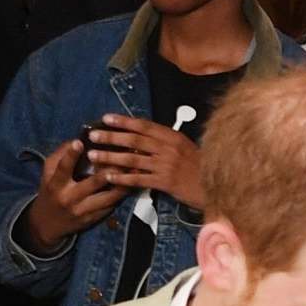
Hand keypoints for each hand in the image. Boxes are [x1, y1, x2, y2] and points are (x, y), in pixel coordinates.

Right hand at [22, 140, 126, 253]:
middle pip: (93, 182)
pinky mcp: (94, 218)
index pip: (63, 168)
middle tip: (122, 156)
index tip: (79, 142)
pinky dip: (122, 194)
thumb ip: (60, 156)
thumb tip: (77, 139)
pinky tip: (132, 184)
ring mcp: (84, 210)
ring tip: (135, 170)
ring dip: (123, 183)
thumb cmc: (51, 191)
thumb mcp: (49, 174)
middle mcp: (70, 198)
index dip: (71, 155)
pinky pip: (111, 205)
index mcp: (56, 184)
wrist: (49, 224)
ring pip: (108, 196)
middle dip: (109, 169)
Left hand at [86, 114, 204, 208]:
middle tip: (92, 135)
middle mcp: (168, 148)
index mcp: (172, 136)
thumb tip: (142, 137)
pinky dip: (122, 178)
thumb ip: (165, 142)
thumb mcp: (185, 148)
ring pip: (132, 158)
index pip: (144, 125)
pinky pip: (138, 179)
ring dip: (110, 156)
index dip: (123, 121)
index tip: (106, 118)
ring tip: (93, 155)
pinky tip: (108, 178)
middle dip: (111, 136)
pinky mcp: (164, 182)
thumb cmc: (200, 167)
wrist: (213, 188)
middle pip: (134, 139)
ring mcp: (166, 165)